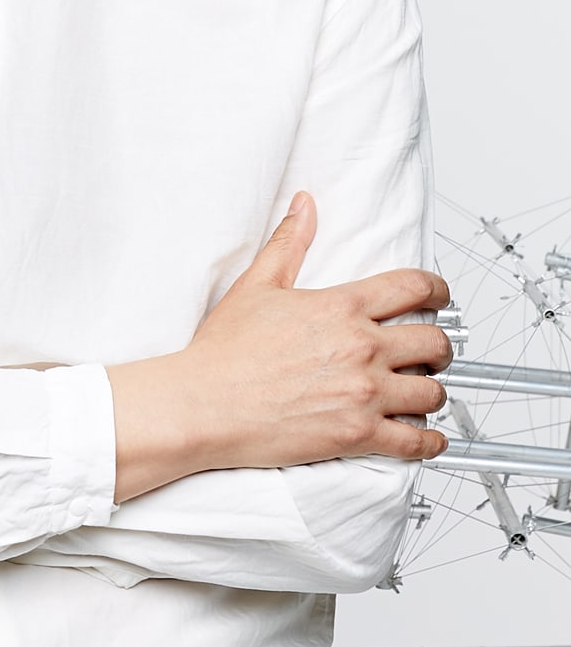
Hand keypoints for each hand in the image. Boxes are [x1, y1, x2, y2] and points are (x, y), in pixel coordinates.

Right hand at [107, 192, 452, 500]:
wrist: (206, 403)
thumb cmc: (226, 350)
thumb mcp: (257, 284)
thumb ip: (289, 242)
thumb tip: (305, 204)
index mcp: (342, 307)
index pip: (413, 288)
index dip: (437, 290)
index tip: (440, 297)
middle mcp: (361, 348)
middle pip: (434, 342)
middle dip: (440, 346)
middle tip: (433, 351)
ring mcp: (363, 394)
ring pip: (431, 393)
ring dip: (432, 391)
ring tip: (422, 392)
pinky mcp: (357, 435)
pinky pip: (415, 442)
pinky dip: (429, 442)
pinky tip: (428, 438)